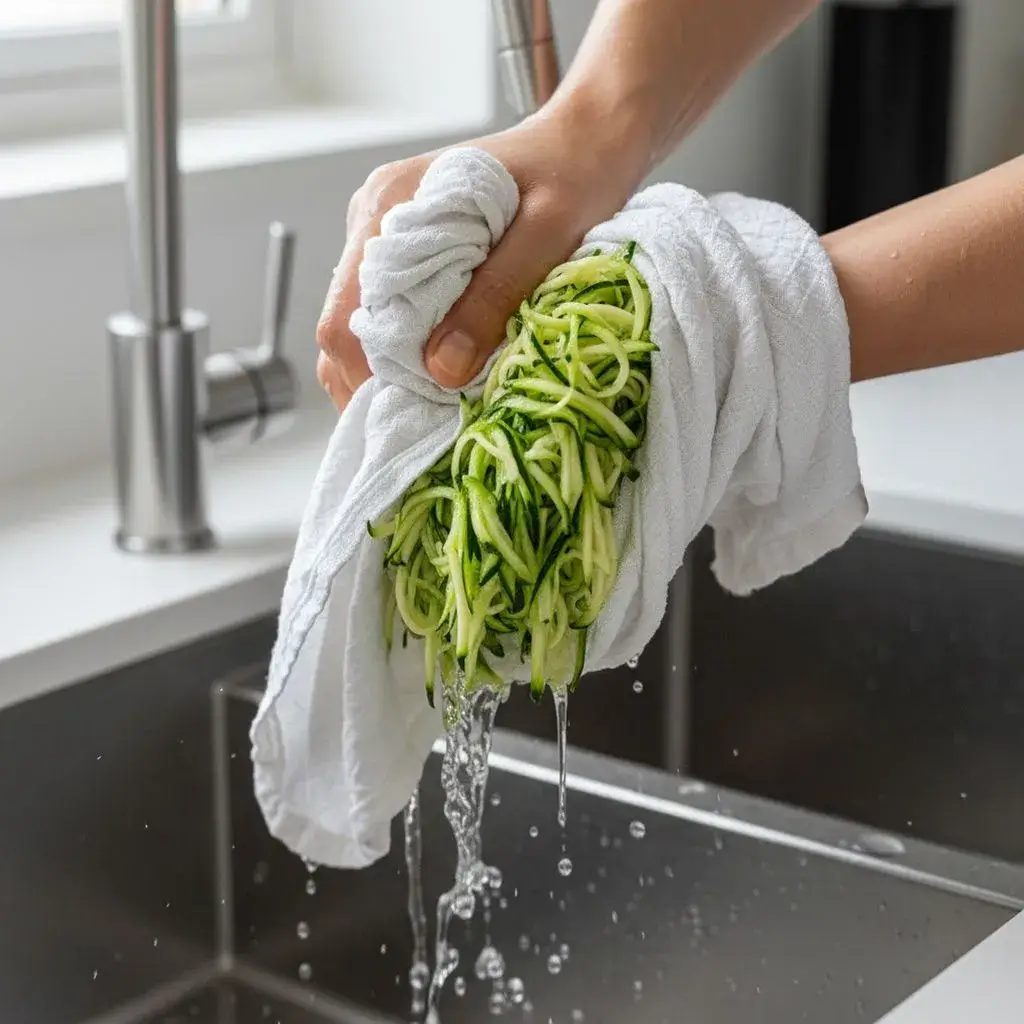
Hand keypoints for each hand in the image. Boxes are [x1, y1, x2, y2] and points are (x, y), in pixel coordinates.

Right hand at [315, 103, 647, 410]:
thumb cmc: (574, 172)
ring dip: (393, 369)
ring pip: (362, 324)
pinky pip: (388, 312)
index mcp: (391, 205)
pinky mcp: (408, 250)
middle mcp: (375, 219)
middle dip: (378, 379)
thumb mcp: (547, 233)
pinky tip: (445, 366)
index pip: (344, 313)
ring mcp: (387, 235)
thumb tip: (441, 370)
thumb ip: (494, 295)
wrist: (588, 139)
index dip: (368, 374)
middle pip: (344, 324)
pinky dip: (409, 350)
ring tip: (438, 397)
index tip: (412, 410)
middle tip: (429, 414)